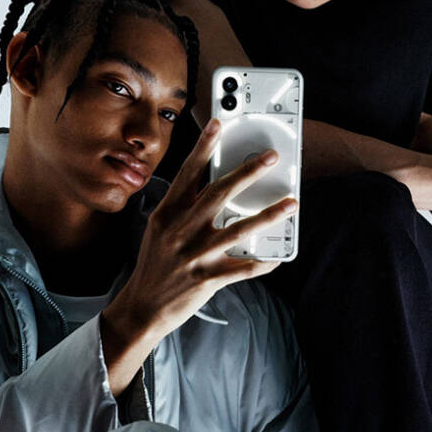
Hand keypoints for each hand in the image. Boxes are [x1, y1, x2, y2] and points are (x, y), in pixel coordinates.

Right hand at [101, 118, 296, 391]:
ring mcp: (193, 255)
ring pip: (238, 230)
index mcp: (167, 214)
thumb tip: (216, 187)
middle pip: (219, 194)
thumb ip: (183, 208)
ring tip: (290, 204)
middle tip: (270, 157)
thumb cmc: (155, 264)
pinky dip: (261, 263)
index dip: (204, 147)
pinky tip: (276, 257)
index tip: (219, 124)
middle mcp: (180, 230)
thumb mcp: (160, 229)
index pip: (188, 173)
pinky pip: (241, 268)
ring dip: (268, 215)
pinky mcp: (206, 278)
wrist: (142, 306)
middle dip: (247, 172)